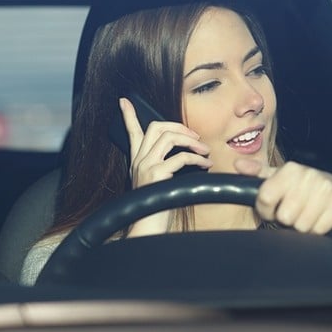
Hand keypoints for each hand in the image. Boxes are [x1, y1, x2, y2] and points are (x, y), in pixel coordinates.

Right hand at [119, 97, 212, 236]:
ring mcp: (146, 166)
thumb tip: (181, 155)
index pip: (132, 132)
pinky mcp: (157, 175)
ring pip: (169, 137)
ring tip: (204, 151)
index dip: (129, 115)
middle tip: (195, 137)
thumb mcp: (156, 184)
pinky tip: (206, 165)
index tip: (125, 101)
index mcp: (136, 161)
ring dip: (192, 141)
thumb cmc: (155, 210)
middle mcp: (139, 161)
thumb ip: (162, 167)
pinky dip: (198, 159)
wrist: (147, 230)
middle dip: (180, 126)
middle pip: (157, 127)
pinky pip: (181, 157)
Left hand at [234, 159, 331, 234]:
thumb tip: (237, 164)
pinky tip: (319, 218)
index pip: (265, 199)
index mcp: (290, 169)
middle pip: (284, 216)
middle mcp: (309, 175)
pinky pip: (319, 230)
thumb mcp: (280, 177)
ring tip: (307, 214)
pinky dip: (318, 229)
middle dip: (287, 219)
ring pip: (301, 226)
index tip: (272, 209)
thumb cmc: (303, 187)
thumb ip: (258, 173)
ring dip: (302, 225)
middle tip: (294, 212)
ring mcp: (326, 189)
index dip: (266, 210)